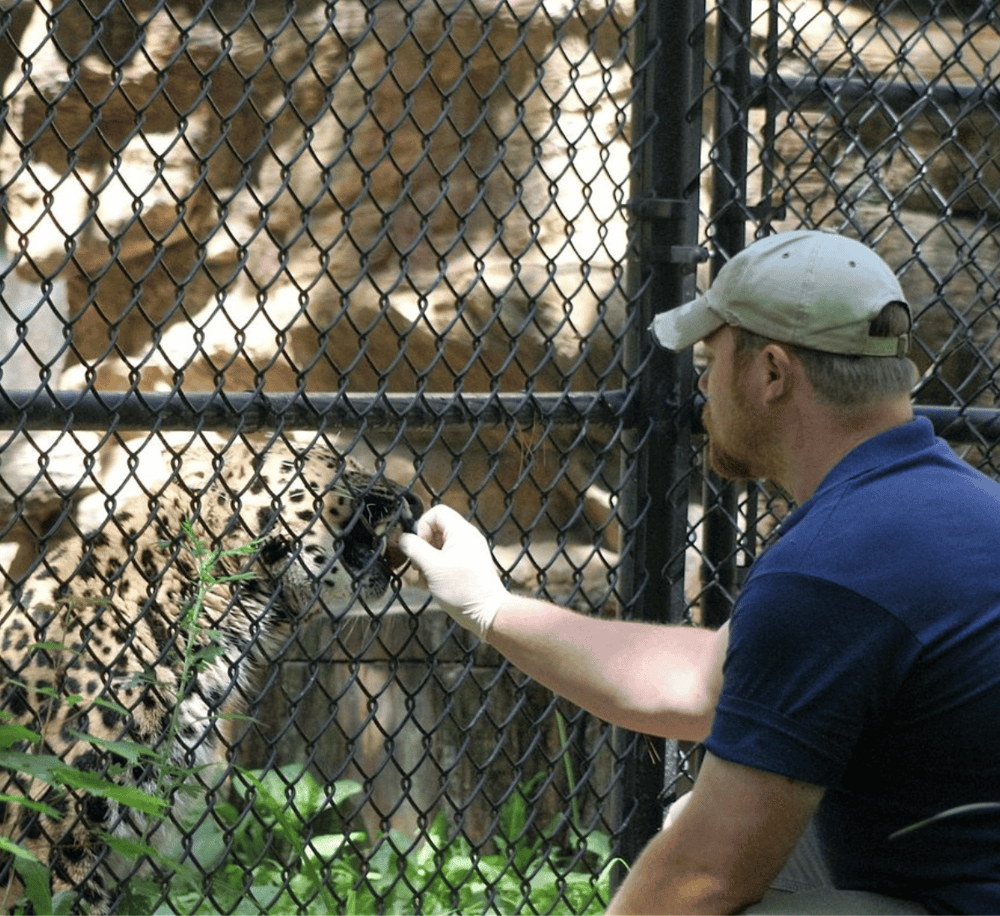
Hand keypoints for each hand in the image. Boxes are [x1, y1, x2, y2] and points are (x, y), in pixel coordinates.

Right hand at [398, 504, 507, 638]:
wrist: (488, 614)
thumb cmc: (463, 589)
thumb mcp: (432, 567)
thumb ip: (414, 548)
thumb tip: (402, 538)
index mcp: (461, 531)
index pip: (436, 512)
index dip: (422, 526)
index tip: (420, 547)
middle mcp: (467, 537)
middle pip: (436, 529)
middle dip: (422, 547)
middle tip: (419, 566)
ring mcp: (469, 551)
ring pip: (439, 546)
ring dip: (427, 561)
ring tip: (427, 579)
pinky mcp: (468, 565)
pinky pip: (446, 559)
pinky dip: (436, 569)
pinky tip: (434, 585)